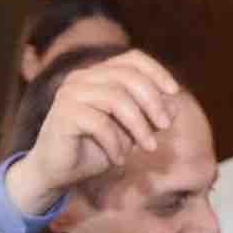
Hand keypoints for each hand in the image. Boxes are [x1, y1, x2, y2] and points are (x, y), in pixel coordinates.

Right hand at [3, 52, 191, 214]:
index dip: (156, 71)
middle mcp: (82, 78)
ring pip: (116, 98)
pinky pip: (100, 123)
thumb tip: (176, 105)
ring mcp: (70, 93)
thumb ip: (149, 118)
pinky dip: (115, 143)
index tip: (174, 92)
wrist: (57, 173)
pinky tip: (118, 160)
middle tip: (166, 127)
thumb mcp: (130, 133)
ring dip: (138, 126)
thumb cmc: (93, 149)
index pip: (132, 59)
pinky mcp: (63, 113)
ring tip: (147, 148)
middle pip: (128, 77)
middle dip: (153, 102)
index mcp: (98, 75)